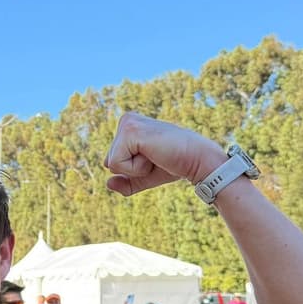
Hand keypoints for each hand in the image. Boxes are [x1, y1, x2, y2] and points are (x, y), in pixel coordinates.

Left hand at [105, 113, 222, 197]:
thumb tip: (107, 183)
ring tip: (155, 155)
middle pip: (109, 162)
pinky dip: (136, 168)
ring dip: (134, 168)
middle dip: (132, 169)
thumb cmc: (173, 165)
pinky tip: (153, 154)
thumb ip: (126, 182)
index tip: (153, 158)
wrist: (195, 160)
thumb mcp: (144, 177)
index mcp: (128, 126)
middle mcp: (126, 120)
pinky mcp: (130, 130)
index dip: (131, 170)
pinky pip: (116, 163)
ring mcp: (127, 123)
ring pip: (111, 163)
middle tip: (155, 157)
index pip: (111, 161)